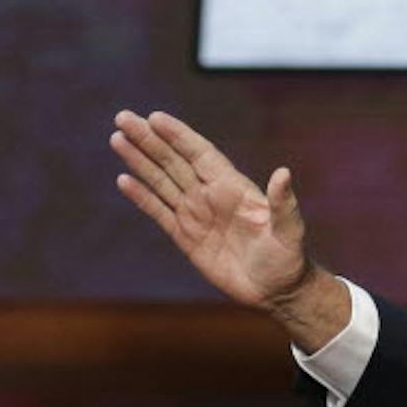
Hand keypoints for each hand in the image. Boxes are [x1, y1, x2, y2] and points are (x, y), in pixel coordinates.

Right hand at [109, 110, 348, 348]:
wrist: (275, 289)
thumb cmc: (288, 257)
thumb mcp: (289, 230)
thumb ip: (283, 203)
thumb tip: (283, 172)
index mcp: (234, 187)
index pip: (200, 153)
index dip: (178, 135)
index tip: (154, 117)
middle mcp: (211, 195)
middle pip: (174, 160)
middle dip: (149, 139)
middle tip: (123, 117)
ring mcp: (196, 214)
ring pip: (162, 180)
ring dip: (140, 160)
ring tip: (117, 138)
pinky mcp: (186, 236)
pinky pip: (159, 211)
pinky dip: (141, 195)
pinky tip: (123, 179)